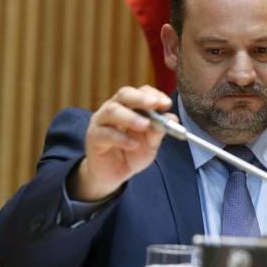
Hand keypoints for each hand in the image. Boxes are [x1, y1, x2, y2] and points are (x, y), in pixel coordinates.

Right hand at [67, 85, 175, 201]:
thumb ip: (158, 131)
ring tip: (145, 125)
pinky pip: (105, 133)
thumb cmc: (132, 153)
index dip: (154, 95)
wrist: (114, 174)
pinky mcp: (93, 137)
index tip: (166, 104)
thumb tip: (172, 118)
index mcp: (130, 107)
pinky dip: (121, 138)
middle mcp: (114, 109)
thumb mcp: (150, 144)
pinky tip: (133, 145)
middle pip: (124, 94)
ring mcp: (101, 121)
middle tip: (153, 104)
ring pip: (112, 110)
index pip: (141, 92)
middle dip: (140, 98)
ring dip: (131, 117)